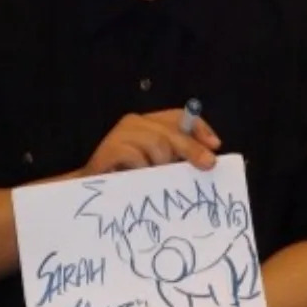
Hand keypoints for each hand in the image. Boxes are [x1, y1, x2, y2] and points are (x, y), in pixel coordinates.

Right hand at [85, 109, 220, 173]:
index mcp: (147, 123)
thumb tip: (209, 157)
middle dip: (192, 148)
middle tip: (208, 165)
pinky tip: (140, 179)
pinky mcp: (109, 149)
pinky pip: (138, 157)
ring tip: (156, 177)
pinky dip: (144, 170)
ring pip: (158, 143)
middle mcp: (134, 122)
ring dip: (162, 165)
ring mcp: (120, 134)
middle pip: (171, 130)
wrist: (90, 190)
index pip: (178, 115)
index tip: (215, 146)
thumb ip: (179, 157)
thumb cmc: (128, 178)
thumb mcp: (159, 165)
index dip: (199, 128)